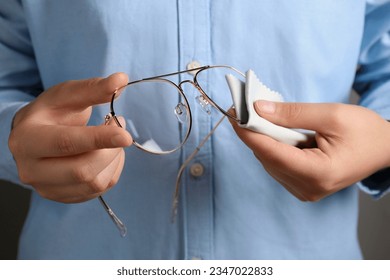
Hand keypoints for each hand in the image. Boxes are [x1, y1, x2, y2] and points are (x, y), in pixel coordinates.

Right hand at [8, 73, 131, 202]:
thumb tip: (121, 79)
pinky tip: (106, 156)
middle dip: (110, 151)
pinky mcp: (62, 197)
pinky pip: (98, 191)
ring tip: (112, 142)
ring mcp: (46, 188)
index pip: (67, 143)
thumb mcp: (67, 96)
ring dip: (114, 161)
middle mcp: (31, 169)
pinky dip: (111, 171)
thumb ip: (93, 89)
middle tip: (119, 131)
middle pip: (82, 170)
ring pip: (94, 183)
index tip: (125, 135)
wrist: (34, 137)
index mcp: (27, 140)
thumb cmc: (51, 113)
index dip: (99, 139)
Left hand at [230, 101, 389, 200]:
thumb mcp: (331, 115)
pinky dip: (272, 148)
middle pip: (267, 158)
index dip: (249, 133)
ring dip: (262, 140)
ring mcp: (305, 191)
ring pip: (270, 163)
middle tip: (244, 110)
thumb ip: (293, 113)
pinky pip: (278, 166)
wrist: (385, 148)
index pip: (271, 153)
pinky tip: (276, 133)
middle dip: (254, 133)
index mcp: (318, 173)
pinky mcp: (304, 187)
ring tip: (260, 118)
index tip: (233, 115)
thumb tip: (259, 109)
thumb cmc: (366, 132)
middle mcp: (308, 188)